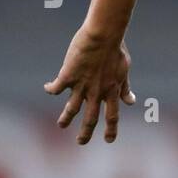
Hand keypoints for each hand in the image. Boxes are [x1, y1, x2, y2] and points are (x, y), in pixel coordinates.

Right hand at [44, 27, 135, 144]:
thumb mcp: (124, 71)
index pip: (112, 116)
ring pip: (71, 108)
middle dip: (86, 132)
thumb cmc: (116, 49)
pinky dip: (51, 88)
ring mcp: (81, 85)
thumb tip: (131, 102)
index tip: (109, 140)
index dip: (111, 129)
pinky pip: (56, 87)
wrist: (103, 35)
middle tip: (81, 142)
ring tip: (61, 125)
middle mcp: (96, 92)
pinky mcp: (68, 75)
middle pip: (91, 118)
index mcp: (111, 91)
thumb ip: (124, 88)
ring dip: (66, 118)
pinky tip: (47, 87)